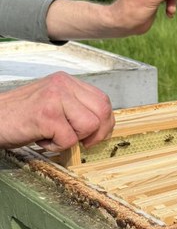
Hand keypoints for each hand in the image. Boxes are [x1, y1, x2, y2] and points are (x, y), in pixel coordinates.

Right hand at [0, 72, 114, 150]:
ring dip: (73, 139)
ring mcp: (55, 98)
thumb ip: (77, 108)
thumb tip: (103, 126)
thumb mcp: (54, 104)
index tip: (94, 135)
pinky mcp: (47, 115)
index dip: (104, 123)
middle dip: (96, 133)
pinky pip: (69, 140)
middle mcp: (63, 85)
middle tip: (79, 141)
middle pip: (102, 111)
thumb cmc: (20, 117)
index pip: (103, 101)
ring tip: (52, 135)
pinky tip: (41, 138)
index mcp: (67, 82)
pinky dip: (56, 146)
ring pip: (89, 126)